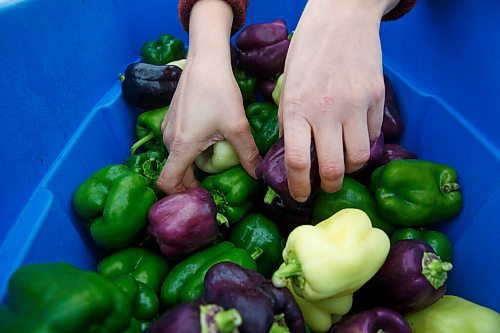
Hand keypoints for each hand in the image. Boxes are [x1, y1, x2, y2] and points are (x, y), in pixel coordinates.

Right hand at [157, 0, 259, 193]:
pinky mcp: (172, 118)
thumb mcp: (237, 126)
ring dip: (196, 163)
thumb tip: (258, 176)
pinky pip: (179, 143)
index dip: (181, 194)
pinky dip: (192, 149)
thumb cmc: (219, 91)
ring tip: (219, 158)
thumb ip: (247, 154)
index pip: (167, 183)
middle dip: (195, 180)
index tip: (202, 194)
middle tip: (219, 179)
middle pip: (177, 172)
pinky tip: (212, 139)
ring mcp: (168, 128)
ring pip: (179, 157)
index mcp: (181, 146)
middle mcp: (168, 140)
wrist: (206, 60)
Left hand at [279, 0, 397, 201]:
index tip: (300, 195)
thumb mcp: (287, 83)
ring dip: (350, 168)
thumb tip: (293, 149)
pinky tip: (354, 136)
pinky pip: (372, 135)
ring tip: (342, 162)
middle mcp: (326, 111)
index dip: (299, 187)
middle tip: (326, 186)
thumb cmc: (308, 49)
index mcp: (296, 108)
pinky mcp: (376, 98)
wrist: (342, 16)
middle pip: (334, 168)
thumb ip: (289, 118)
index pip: (298, 162)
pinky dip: (363, 143)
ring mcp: (355, 105)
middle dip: (329, 186)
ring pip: (358, 157)